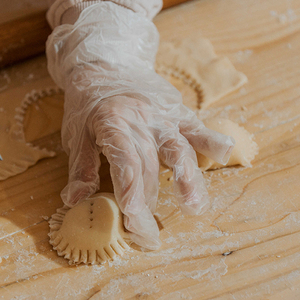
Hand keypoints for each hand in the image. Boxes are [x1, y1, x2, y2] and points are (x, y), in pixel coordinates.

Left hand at [47, 3, 233, 249]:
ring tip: (194, 207)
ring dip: (188, 178)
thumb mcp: (75, 133)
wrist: (106, 62)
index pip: (124, 161)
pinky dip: (210, 140)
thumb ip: (80, 167)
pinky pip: (196, 126)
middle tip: (149, 237)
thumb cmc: (87, 103)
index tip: (133, 218)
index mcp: (110, 122)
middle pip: (148, 165)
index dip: (129, 190)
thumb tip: (75, 201)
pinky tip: (224, 155)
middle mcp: (139, 118)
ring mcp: (162, 114)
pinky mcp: (177, 111)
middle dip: (149, 203)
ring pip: (178, 147)